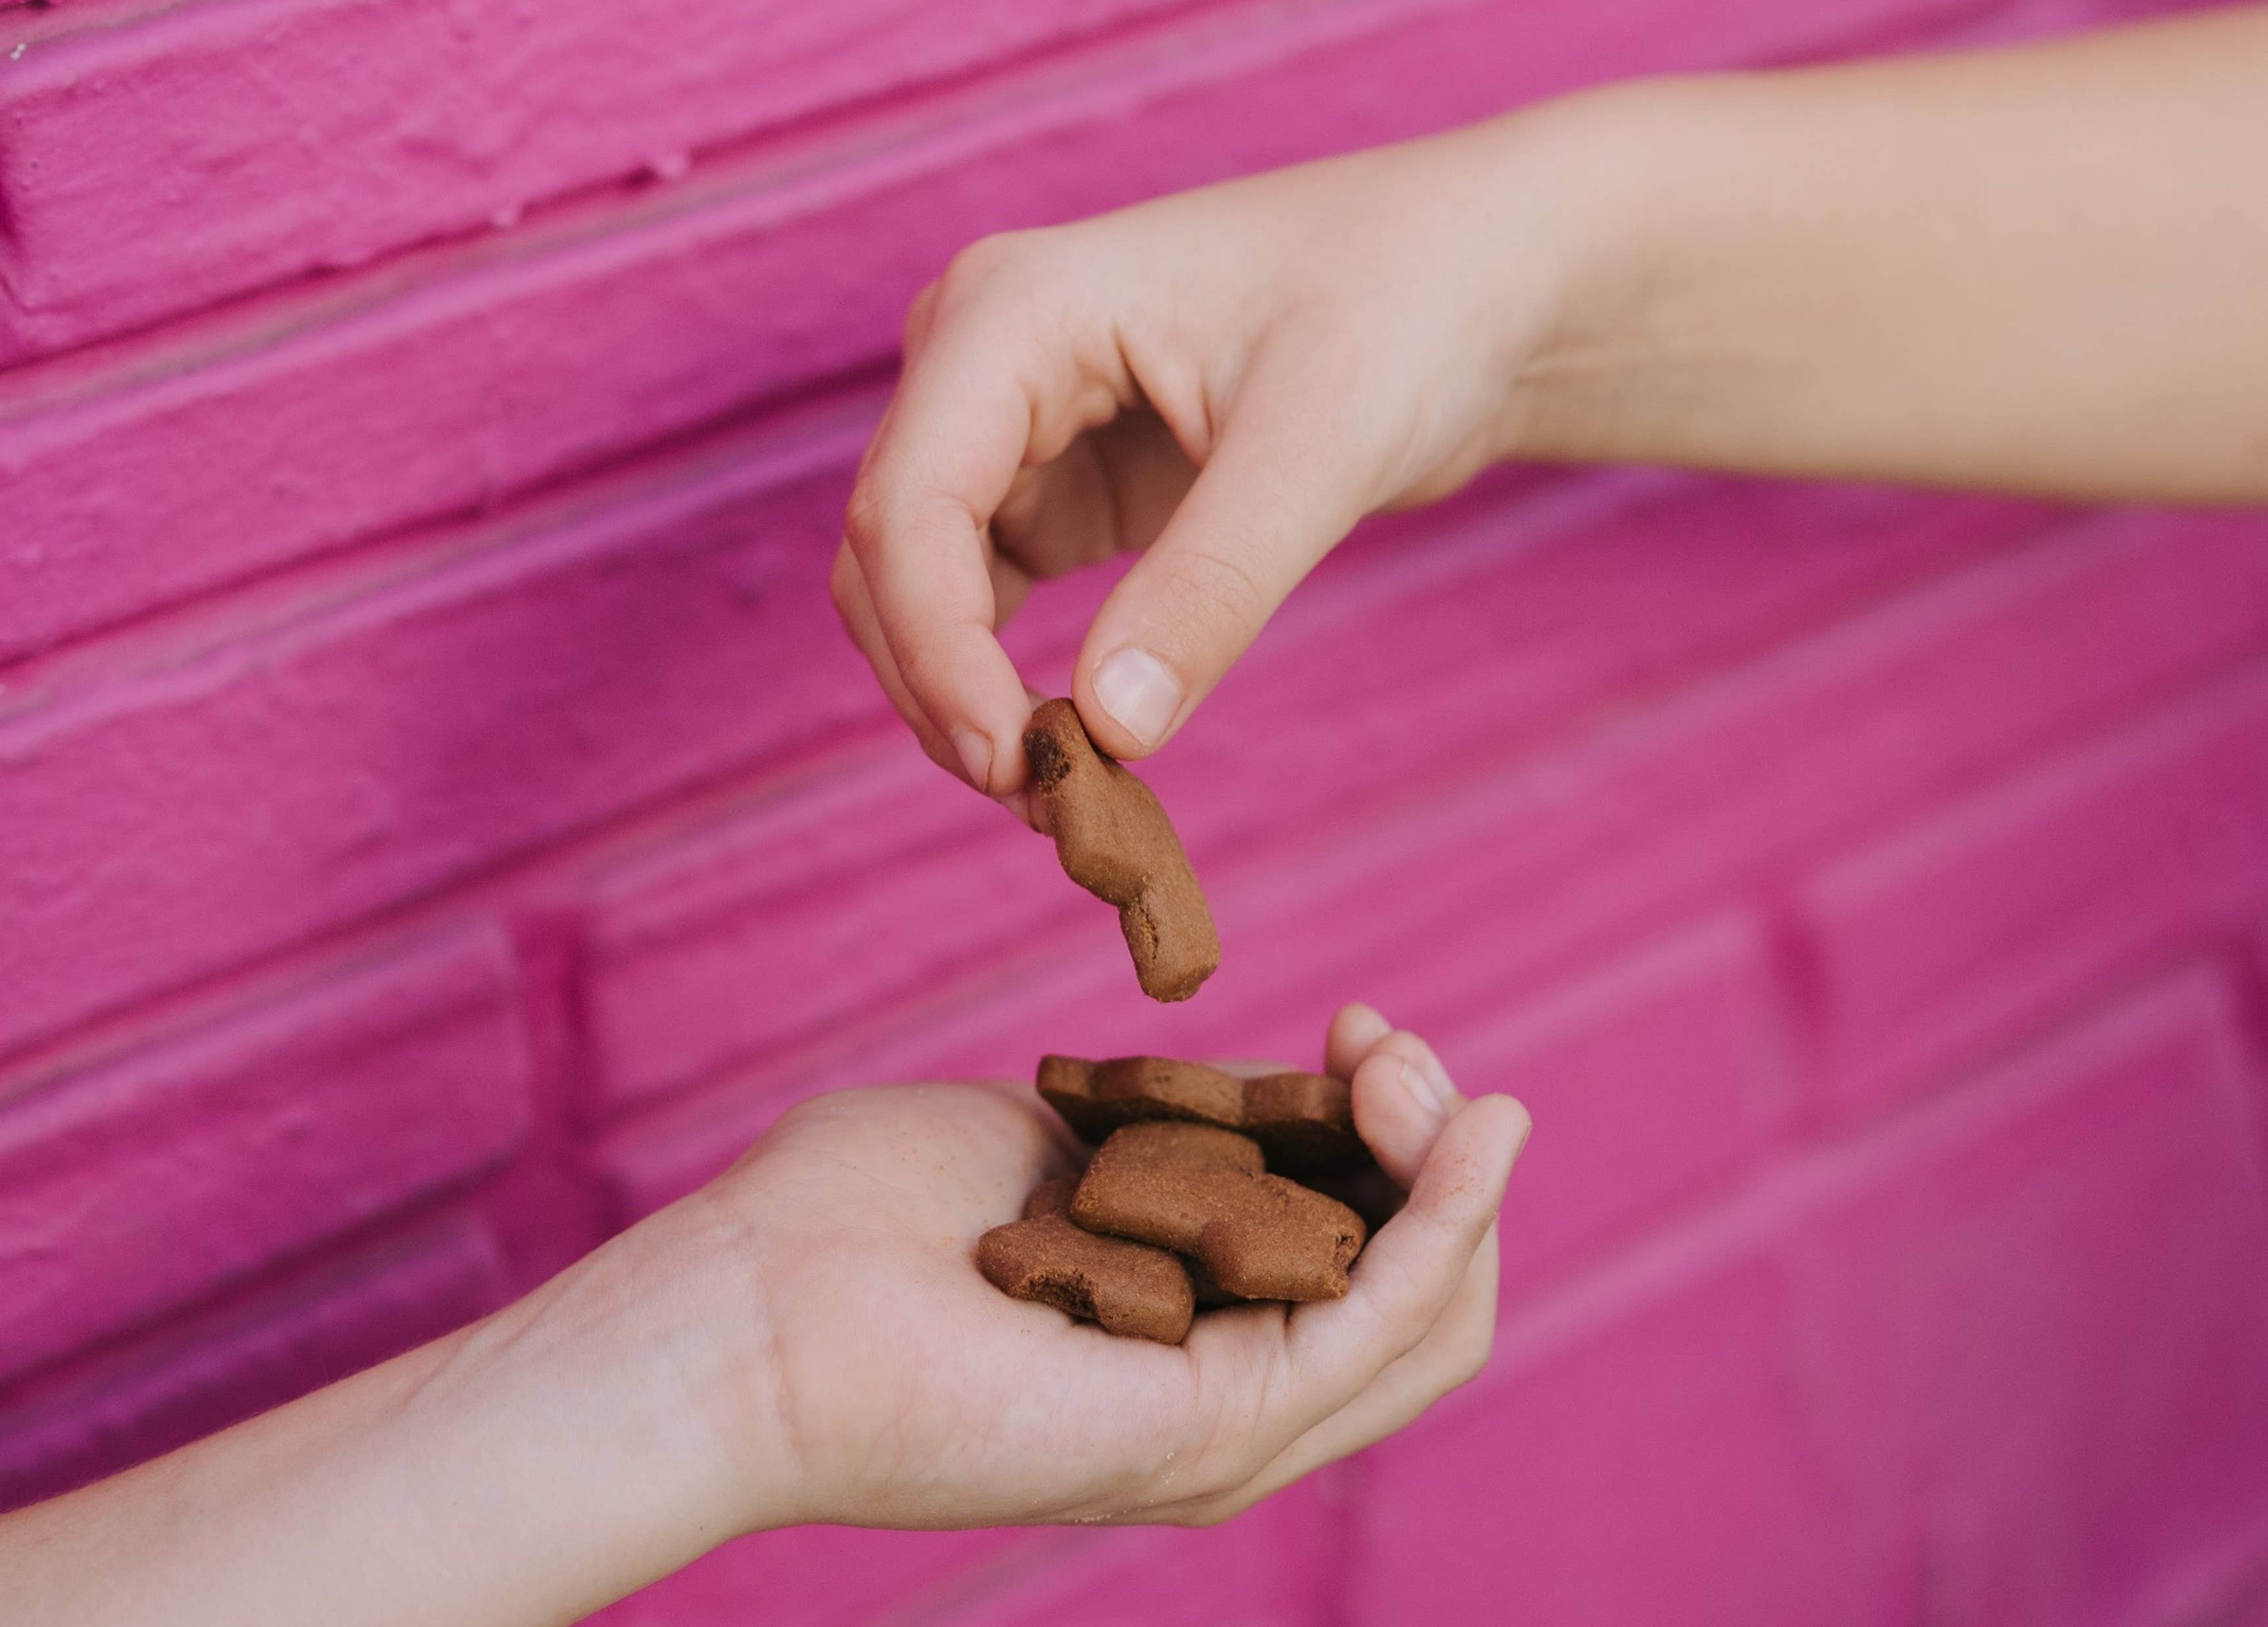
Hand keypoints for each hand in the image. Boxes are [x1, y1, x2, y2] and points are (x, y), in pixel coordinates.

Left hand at [0, 1009, 1521, 1625]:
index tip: (1350, 1033)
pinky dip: (1446, 1221)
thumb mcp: (1054, 1148)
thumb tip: (1238, 1098)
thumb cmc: (858, 1217)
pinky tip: (1462, 1129)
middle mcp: (1219, 1397)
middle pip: (1416, 1292)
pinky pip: (1384, 1324)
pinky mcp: (1215, 1428)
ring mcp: (1225, 1429)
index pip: (1348, 1256)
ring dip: (1446, 1172)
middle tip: (1386, 1049)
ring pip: (1428, 1314)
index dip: (1379, 1140)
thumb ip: (1162, 1135)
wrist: (747, 1307)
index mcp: (1179, 1333)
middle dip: (1431, 1150)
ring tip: (1408, 1071)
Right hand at [829, 117, 1588, 797]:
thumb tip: (1111, 730)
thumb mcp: (1320, 445)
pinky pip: (984, 599)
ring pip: (923, 589)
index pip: (908, 505)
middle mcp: (981, 357)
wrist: (1475, 282)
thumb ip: (1213, 585)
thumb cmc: (1406, 307)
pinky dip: (1009, 680)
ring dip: (966, 695)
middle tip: (1050, 805)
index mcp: (1011, 311)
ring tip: (1069, 793)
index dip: (936, 650)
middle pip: (890, 556)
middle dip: (944, 688)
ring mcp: (1011, 422)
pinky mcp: (1055, 481)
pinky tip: (1080, 746)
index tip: (1012, 764)